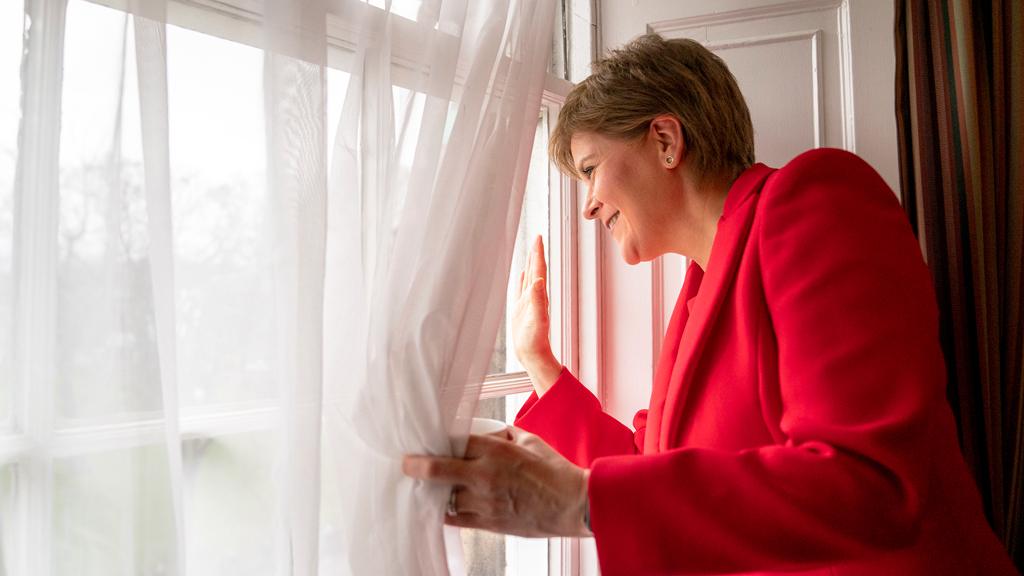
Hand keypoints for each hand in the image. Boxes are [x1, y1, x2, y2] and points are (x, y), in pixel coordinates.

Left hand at [402, 427, 590, 537]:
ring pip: (444, 496)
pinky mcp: (489, 523)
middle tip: (405, 464)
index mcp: (495, 450)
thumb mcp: (529, 440)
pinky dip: (444, 512)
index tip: (424, 442)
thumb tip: (485, 436)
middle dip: (417, 466)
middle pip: (438, 469)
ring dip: (434, 491)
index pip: (454, 442)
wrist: (572, 504)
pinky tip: (438, 507)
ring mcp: (485, 501)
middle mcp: (485, 475)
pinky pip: (456, 518)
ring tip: (424, 486)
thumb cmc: (555, 471)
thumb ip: (502, 436)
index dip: (436, 442)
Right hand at [512, 236, 560, 393]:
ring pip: (530, 276)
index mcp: (538, 295)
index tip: (538, 237)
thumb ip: (537, 300)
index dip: (538, 253)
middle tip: (536, 238)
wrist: (532, 354)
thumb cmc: (534, 340)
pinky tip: (524, 273)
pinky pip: (522, 288)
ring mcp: (528, 301)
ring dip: (531, 263)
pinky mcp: (521, 308)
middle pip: (536, 269)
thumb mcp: (536, 319)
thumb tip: (538, 280)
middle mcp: (535, 295)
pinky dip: (523, 278)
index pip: (539, 269)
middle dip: (536, 253)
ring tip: (531, 251)